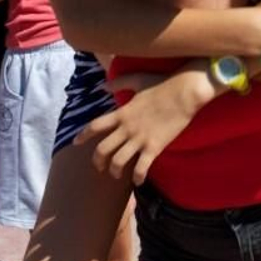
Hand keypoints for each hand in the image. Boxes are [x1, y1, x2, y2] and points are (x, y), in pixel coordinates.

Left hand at [75, 66, 214, 183]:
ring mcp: (140, 139)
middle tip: (99, 167)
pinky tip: (138, 181)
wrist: (184, 92)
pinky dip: (137, 177)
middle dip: (97, 161)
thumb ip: (118, 82)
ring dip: (114, 171)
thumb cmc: (162, 83)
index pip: (95, 126)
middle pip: (103, 149)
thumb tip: (103, 85)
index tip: (75, 143)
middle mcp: (127, 128)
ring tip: (116, 175)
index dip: (82, 136)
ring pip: (118, 161)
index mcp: (121, 113)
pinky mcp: (154, 147)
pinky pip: (141, 167)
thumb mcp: (137, 79)